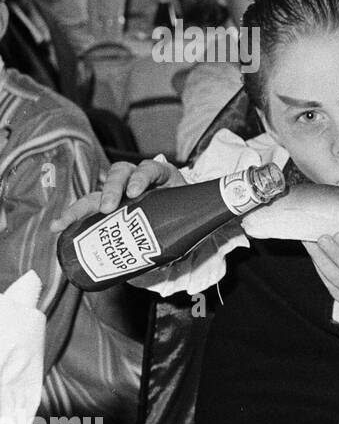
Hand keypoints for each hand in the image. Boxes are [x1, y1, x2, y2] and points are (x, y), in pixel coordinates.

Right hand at [50, 159, 183, 232]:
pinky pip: (89, 206)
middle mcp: (139, 179)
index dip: (142, 177)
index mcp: (163, 176)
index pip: (151, 168)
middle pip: (121, 173)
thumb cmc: (188, 214)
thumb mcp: (193, 215)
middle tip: (109, 208)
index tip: (137, 192)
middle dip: (112, 189)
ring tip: (70, 220)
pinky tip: (58, 228)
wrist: (183, 219)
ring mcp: (122, 190)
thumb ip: (192, 226)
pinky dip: (73, 216)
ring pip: (101, 188)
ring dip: (86, 202)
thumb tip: (182, 255)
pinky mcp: (110, 203)